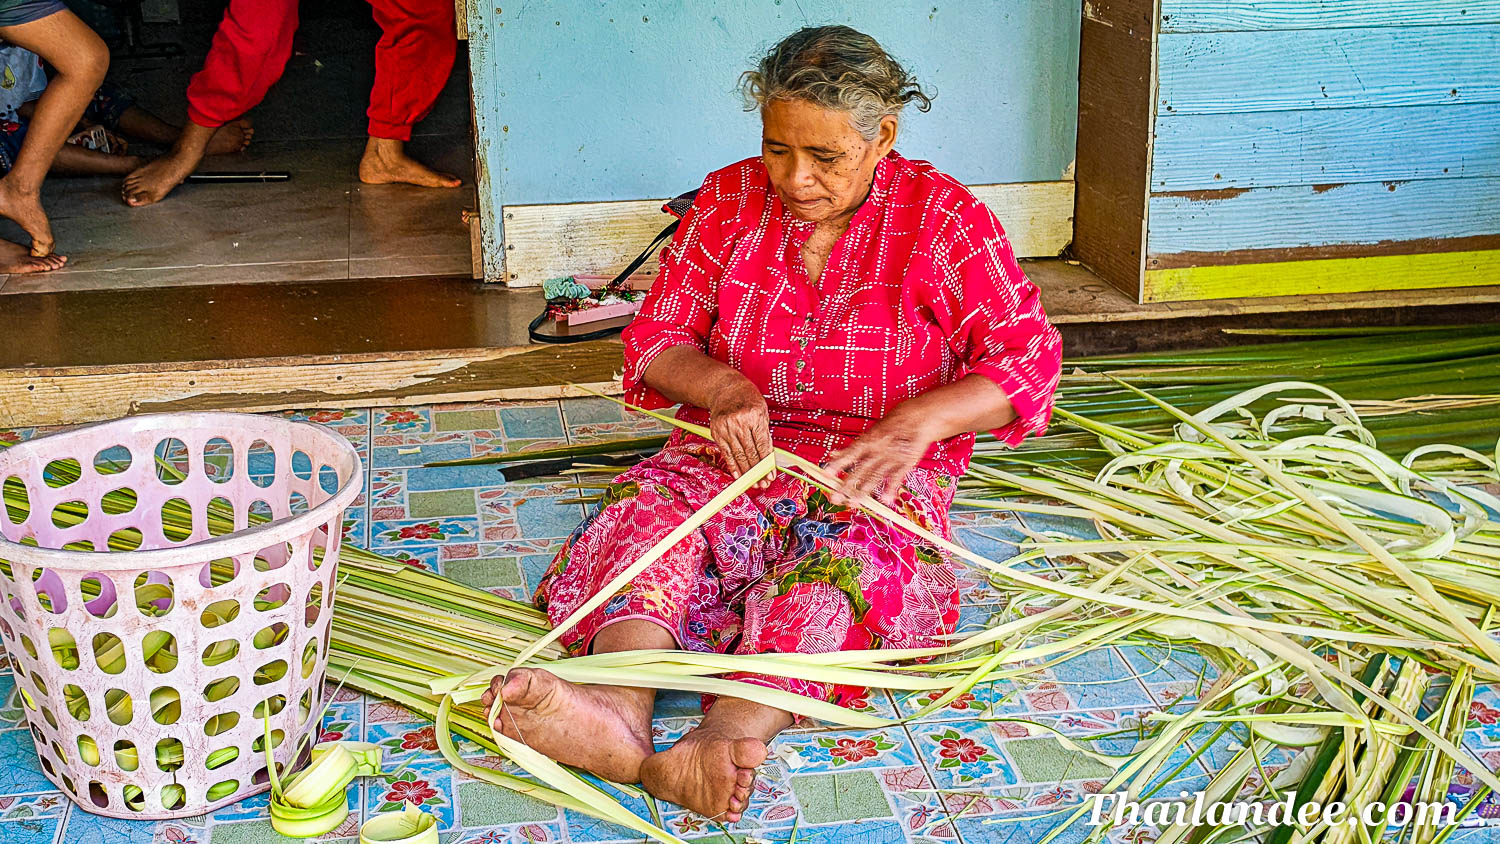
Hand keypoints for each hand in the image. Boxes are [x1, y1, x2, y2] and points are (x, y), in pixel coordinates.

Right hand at [707, 373, 772, 487]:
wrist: (725, 389)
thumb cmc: (748, 400)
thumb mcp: (762, 412)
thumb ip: (764, 433)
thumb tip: (768, 458)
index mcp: (755, 416)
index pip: (762, 445)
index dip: (767, 463)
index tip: (770, 476)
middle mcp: (740, 422)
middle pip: (750, 453)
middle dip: (757, 472)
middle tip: (763, 484)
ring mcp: (727, 428)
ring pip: (738, 455)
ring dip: (746, 473)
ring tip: (753, 484)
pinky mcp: (717, 432)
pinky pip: (726, 453)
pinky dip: (733, 466)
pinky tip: (738, 476)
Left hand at [823, 405, 935, 506]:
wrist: (919, 417)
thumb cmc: (892, 425)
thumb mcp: (872, 432)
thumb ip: (853, 447)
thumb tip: (832, 453)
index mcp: (869, 440)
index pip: (850, 453)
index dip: (838, 464)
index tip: (825, 474)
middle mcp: (878, 450)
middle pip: (860, 469)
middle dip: (847, 485)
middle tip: (835, 498)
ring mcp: (892, 456)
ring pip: (876, 475)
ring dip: (864, 491)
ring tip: (854, 503)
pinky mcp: (906, 462)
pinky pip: (897, 477)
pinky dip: (891, 488)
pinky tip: (885, 500)